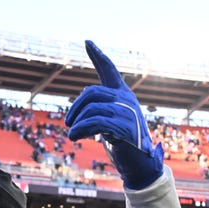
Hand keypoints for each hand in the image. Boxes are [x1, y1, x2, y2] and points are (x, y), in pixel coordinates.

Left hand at [64, 40, 162, 189]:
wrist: (141, 164)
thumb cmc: (123, 144)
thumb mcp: (110, 124)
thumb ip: (99, 113)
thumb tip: (76, 116)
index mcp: (123, 95)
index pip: (110, 70)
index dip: (99, 56)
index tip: (87, 42)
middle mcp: (127, 100)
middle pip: (92, 92)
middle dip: (76, 107)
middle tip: (68, 123)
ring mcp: (127, 113)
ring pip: (93, 108)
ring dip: (77, 122)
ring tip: (71, 134)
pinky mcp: (125, 128)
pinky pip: (97, 122)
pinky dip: (82, 129)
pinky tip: (75, 137)